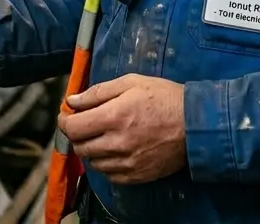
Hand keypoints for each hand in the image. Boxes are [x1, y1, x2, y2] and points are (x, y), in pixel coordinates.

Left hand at [59, 74, 185, 184]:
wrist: (194, 124)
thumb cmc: (164, 97)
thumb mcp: (132, 82)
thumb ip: (99, 91)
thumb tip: (72, 101)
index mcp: (114, 116)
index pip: (73, 127)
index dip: (64, 121)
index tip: (66, 115)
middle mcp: (116, 143)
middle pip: (79, 146)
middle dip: (76, 134)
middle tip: (84, 123)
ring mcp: (125, 163)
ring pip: (92, 162)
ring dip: (90, 148)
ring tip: (102, 134)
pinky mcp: (135, 176)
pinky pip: (108, 174)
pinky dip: (105, 162)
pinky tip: (114, 149)